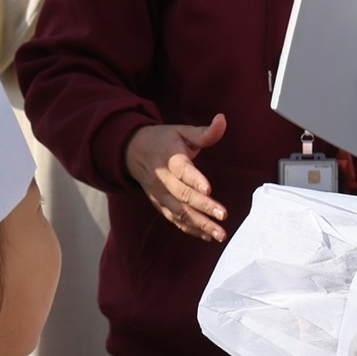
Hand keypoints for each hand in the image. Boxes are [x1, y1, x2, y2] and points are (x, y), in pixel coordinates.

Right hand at [125, 115, 228, 241]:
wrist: (133, 152)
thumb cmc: (163, 141)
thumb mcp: (181, 131)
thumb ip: (204, 132)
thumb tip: (222, 119)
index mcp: (169, 158)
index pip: (182, 170)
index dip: (194, 179)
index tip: (208, 189)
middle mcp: (162, 179)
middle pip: (183, 195)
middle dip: (203, 207)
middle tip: (223, 215)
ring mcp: (160, 195)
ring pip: (180, 212)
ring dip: (200, 224)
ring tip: (220, 233)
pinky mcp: (160, 205)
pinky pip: (175, 220)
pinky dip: (191, 229)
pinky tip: (208, 235)